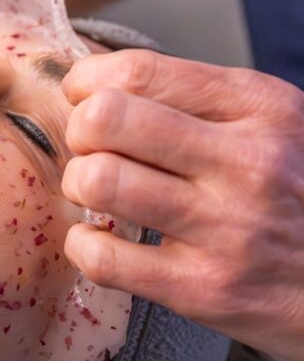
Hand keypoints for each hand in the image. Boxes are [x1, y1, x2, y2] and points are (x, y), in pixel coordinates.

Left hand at [60, 50, 303, 360]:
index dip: (89, 81)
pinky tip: (103, 240)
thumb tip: (95, 82)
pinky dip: (83, 245)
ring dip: (79, 184)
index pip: (140, 71)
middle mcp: (247, 162)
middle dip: (81, 130)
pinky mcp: (204, 289)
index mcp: (261, 108)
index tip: (83, 96)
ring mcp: (226, 228)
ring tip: (98, 192)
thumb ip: (196, 101)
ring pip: (97, 180)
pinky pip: (101, 257)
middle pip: (106, 119)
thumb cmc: (299, 193)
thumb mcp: (274, 125)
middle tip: (92, 148)